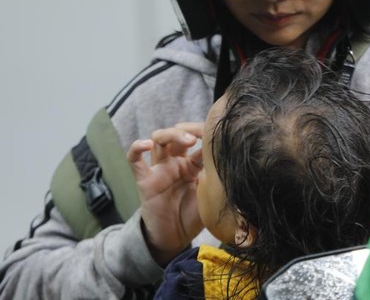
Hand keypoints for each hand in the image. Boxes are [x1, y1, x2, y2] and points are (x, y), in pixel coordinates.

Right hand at [128, 122, 204, 265]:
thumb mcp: (209, 195)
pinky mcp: (144, 180)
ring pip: (158, 139)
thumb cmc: (193, 216)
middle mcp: (175, 162)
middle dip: (188, 130)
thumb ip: (217, 179)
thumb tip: (235, 162)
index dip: (205, 133)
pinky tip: (144, 144)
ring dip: (171, 135)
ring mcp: (159, 169)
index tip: (217, 132)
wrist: (174, 238)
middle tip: (200, 137)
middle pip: (177, 134)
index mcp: (192, 164)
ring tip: (187, 141)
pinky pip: (134, 160)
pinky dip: (136, 148)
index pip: (197, 140)